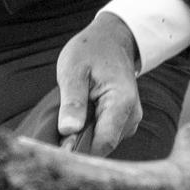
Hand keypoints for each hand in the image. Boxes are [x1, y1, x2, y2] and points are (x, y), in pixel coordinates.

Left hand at [54, 12, 142, 157]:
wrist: (111, 40)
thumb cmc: (91, 51)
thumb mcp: (74, 70)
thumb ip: (72, 101)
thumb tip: (68, 131)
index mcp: (121, 102)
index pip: (103, 142)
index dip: (80, 149)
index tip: (58, 148)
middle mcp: (132, 115)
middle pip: (103, 145)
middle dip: (79, 143)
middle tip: (57, 132)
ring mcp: (130, 119)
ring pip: (103, 142)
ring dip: (84, 137)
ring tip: (69, 117)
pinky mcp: (124, 121)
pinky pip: (105, 134)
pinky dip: (89, 131)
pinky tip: (79, 117)